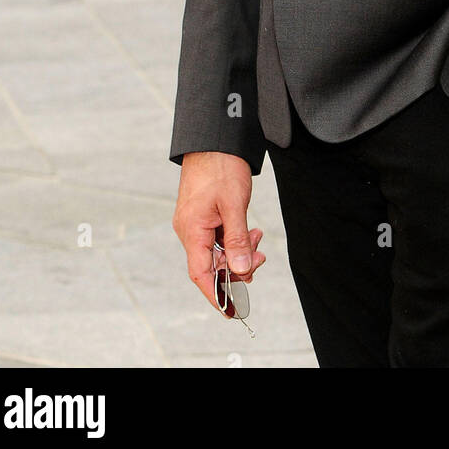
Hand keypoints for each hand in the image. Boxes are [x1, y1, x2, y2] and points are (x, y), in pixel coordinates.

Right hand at [173, 151, 265, 314]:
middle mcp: (189, 229)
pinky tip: (251, 230)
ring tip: (258, 238)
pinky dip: (234, 238)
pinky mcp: (202, 214)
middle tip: (260, 260)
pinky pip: (217, 236)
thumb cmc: (220, 166)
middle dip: (236, 267)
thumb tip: (241, 272)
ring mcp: (194, 222)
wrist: (214, 137)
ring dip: (238, 251)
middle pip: (211, 264)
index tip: (232, 311)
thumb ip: (237, 240)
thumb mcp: (234, 204)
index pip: (201, 274)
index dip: (216, 294)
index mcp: (191, 230)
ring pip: (216, 250)